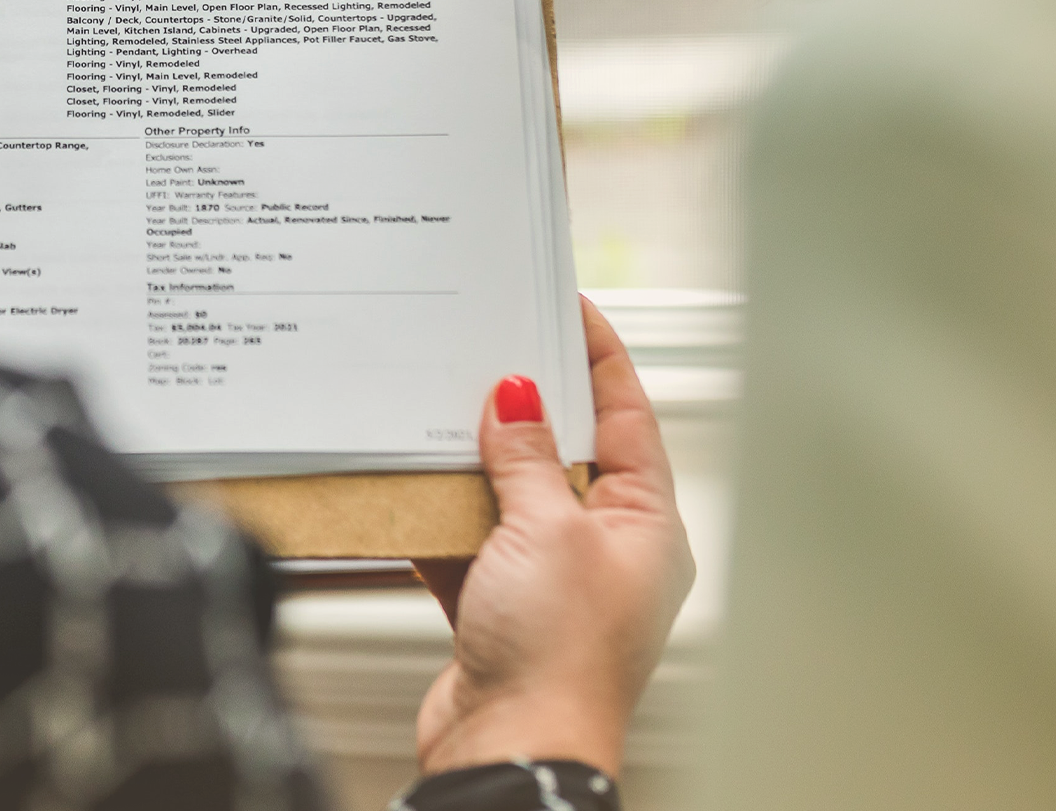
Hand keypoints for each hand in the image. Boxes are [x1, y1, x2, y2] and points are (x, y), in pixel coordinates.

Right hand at [412, 298, 694, 776]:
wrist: (509, 750)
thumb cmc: (559, 660)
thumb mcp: (547, 532)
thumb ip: (526, 458)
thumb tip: (517, 396)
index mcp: (647, 526)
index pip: (628, 416)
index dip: (598, 356)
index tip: (567, 305)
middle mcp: (605, 550)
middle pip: (565, 451)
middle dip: (524, 405)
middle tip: (489, 347)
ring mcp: (550, 581)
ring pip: (509, 495)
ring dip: (471, 463)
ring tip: (439, 411)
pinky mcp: (497, 607)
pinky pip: (466, 542)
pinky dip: (437, 518)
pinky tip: (408, 491)